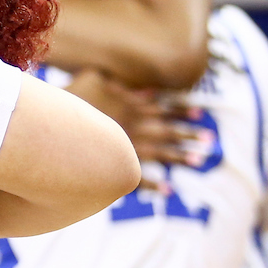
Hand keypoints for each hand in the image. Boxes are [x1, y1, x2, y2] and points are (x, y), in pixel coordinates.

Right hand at [66, 70, 204, 187]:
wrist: (59, 126)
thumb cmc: (72, 98)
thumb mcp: (93, 76)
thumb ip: (112, 77)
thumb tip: (124, 78)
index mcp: (131, 106)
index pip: (162, 107)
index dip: (181, 110)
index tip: (199, 113)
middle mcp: (135, 126)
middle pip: (168, 131)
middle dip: (188, 134)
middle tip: (208, 139)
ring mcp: (128, 147)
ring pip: (161, 153)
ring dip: (180, 157)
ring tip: (199, 161)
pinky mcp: (117, 164)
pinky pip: (139, 177)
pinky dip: (155, 186)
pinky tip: (169, 190)